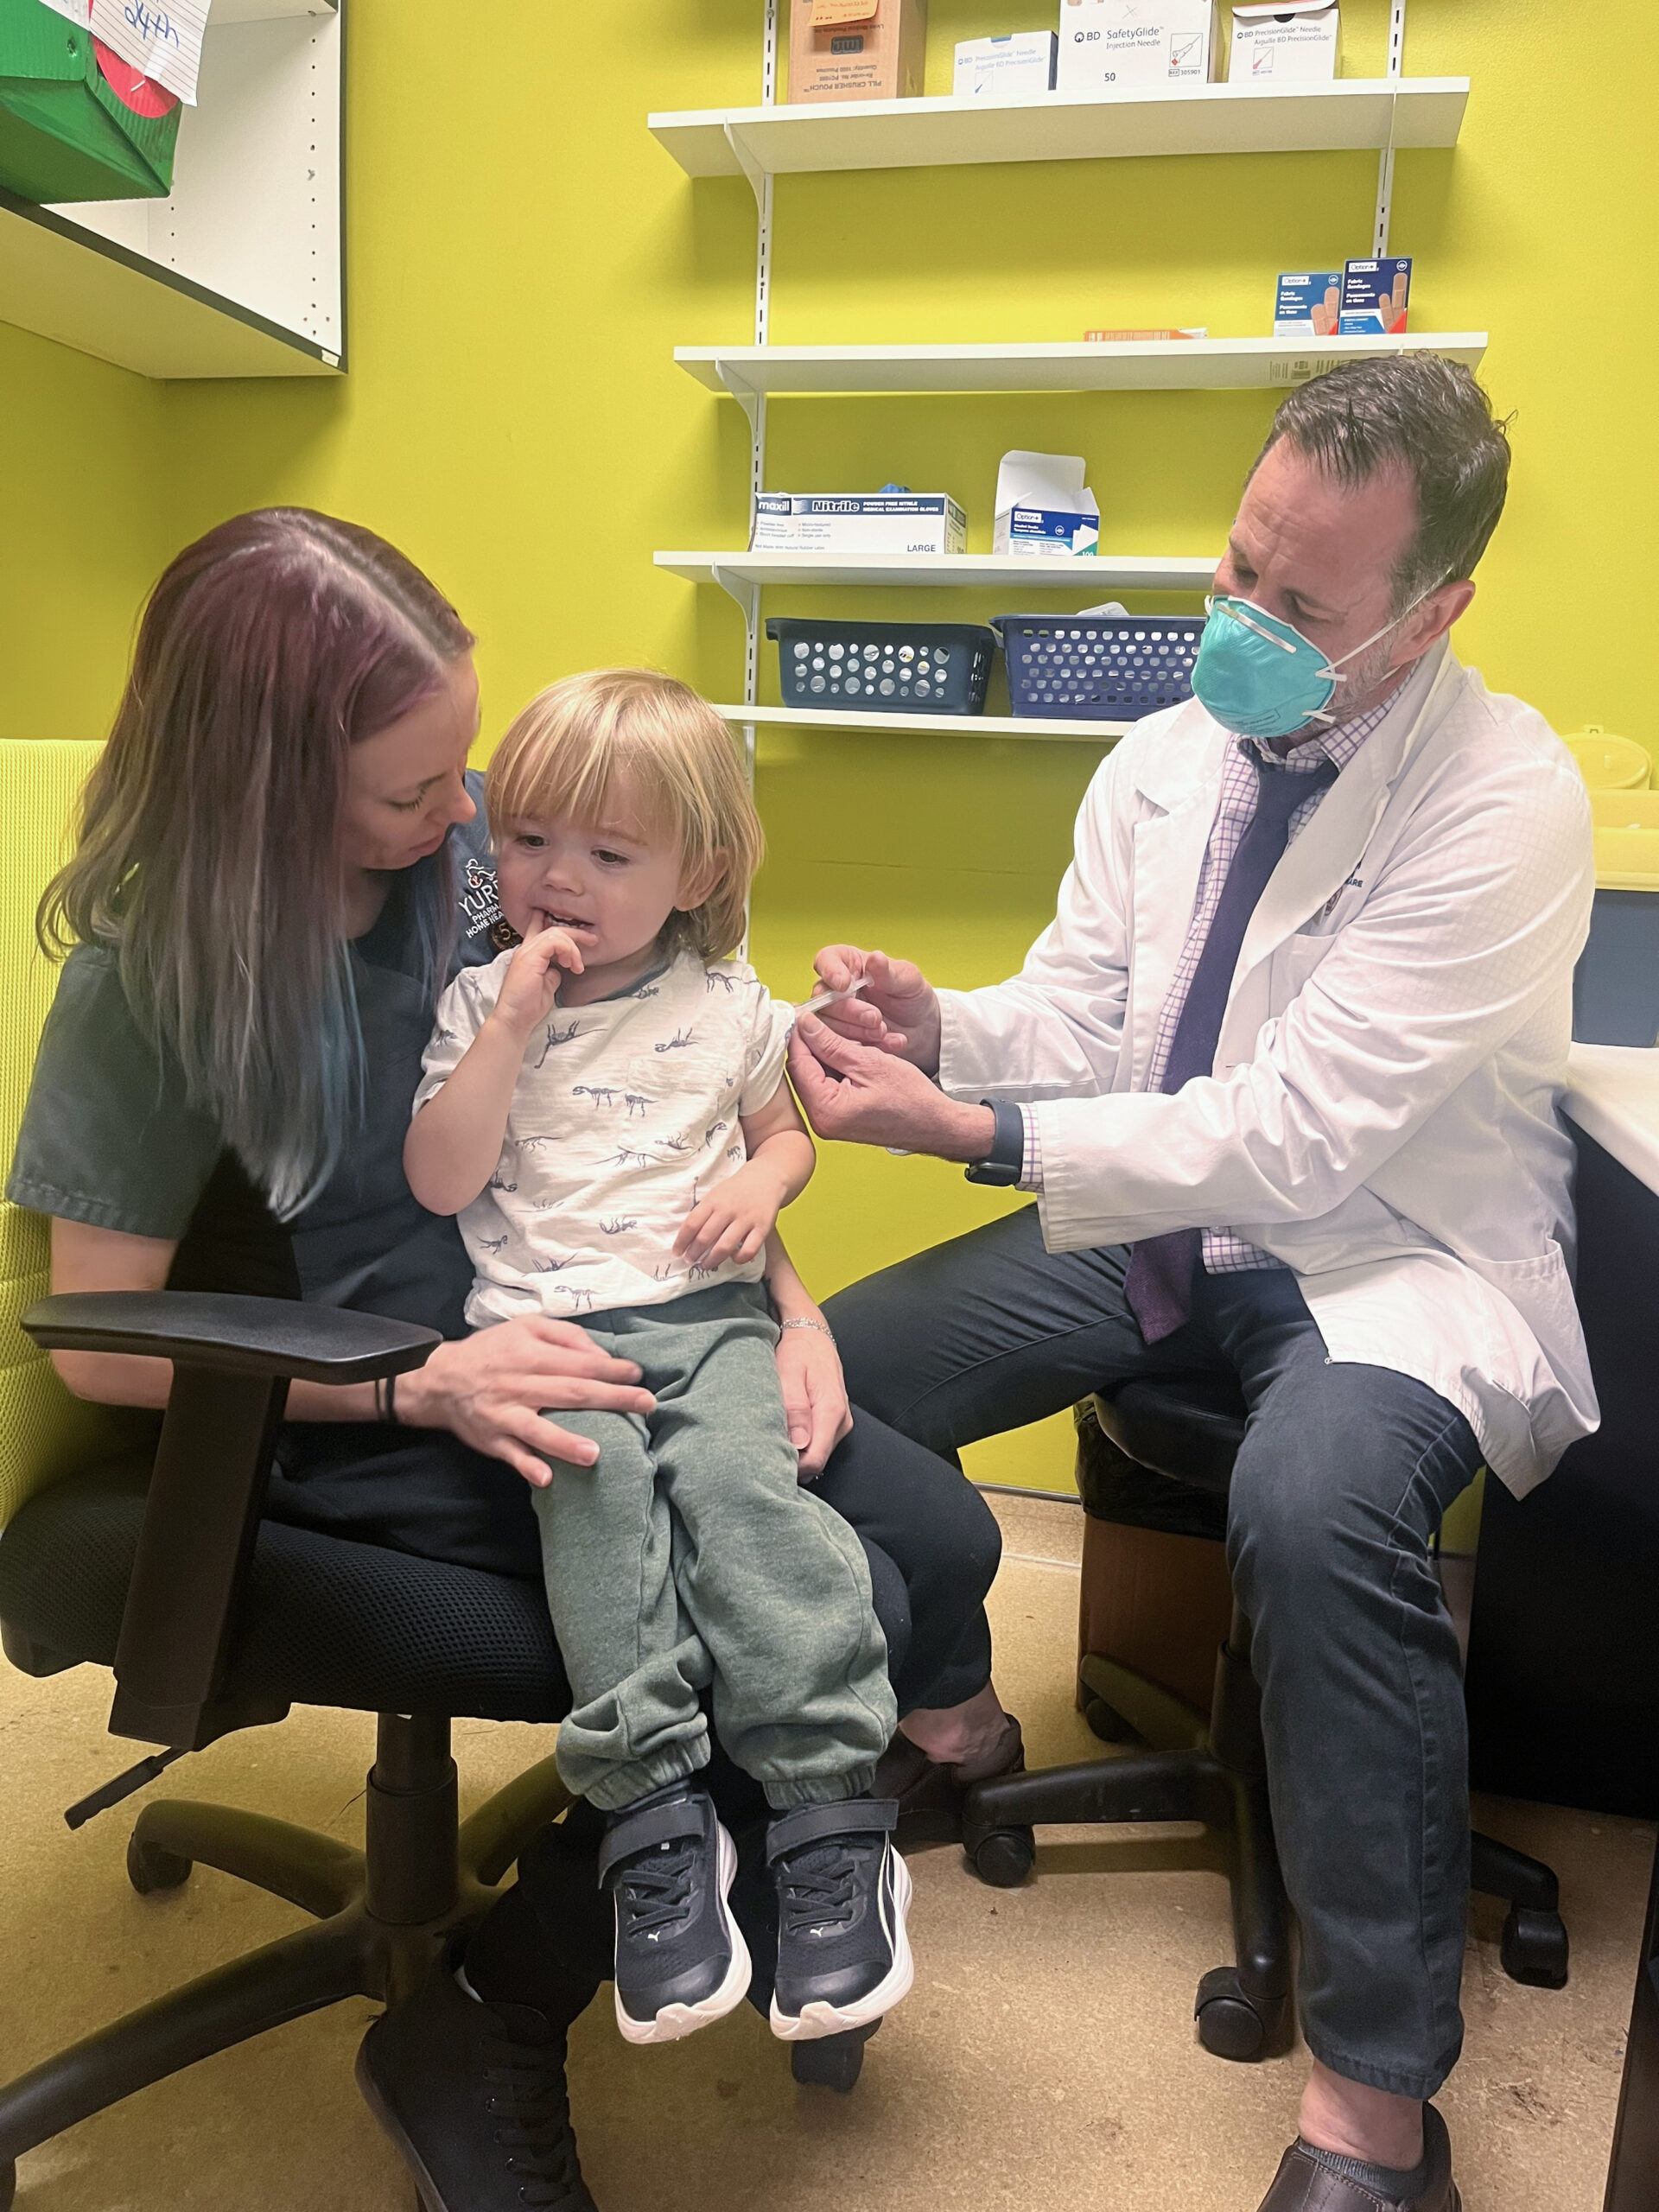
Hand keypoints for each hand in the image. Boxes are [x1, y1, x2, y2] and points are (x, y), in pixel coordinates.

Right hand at [396, 1317, 654, 1487]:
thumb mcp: (525, 1327)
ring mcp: (505, 1415)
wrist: (440, 1379)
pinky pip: (511, 1455)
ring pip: (538, 1429)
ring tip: (594, 1454)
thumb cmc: (492, 1351)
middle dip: (610, 1399)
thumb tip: (599, 1354)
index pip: (579, 1363)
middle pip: (570, 1393)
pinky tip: (546, 1478)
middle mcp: (520, 1385)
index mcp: (530, 1355)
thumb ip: (564, 1335)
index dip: (611, 1369)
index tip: (638, 1375)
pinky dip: (527, 1466)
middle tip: (645, 1404)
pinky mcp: (492, 1440)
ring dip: (566, 1442)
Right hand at [491, 924, 584, 1040]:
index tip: (579, 933)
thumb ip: (553, 972)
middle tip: (592, 941)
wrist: (515, 1020)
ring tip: (577, 965)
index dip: (556, 923)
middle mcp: (526, 950)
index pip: (538, 928)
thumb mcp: (548, 985)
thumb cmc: (528, 1007)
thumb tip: (561, 968)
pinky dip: (567, 950)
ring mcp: (526, 952)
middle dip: (576, 934)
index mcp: (529, 955)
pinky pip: (554, 942)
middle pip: (553, 929)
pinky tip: (569, 964)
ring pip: (555, 933)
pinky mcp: (529, 958)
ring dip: (573, 947)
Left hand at [674, 1162, 785, 1270]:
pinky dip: (739, 1259)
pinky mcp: (763, 1228)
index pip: (692, 1223)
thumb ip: (704, 1212)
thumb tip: (687, 1238)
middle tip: (690, 1260)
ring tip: (706, 1264)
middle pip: (705, 1237)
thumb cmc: (736, 1190)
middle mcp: (729, 1210)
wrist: (767, 1177)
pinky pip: (749, 1250)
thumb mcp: (716, 1194)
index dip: (681, 1241)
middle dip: (694, 1253)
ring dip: (711, 1260)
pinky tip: (733, 1258)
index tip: (676, 1252)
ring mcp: (746, 1219)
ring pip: (724, 1247)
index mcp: (714, 1200)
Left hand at [774, 1319, 852, 1480]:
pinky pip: (819, 1443)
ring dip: (797, 1453)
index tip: (768, 1463)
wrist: (811, 1333)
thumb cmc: (798, 1351)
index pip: (816, 1459)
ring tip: (773, 1440)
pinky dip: (802, 1444)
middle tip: (764, 1454)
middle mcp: (841, 1421)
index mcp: (831, 1411)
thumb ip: (795, 1408)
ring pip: (818, 1454)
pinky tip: (785, 1433)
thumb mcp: (789, 1373)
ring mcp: (841, 1422)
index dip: (793, 1468)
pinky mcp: (835, 1420)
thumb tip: (798, 1443)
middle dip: (793, 1463)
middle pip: (818, 1461)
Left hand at [787, 1014, 995, 1159]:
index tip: (804, 1011)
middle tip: (822, 1017)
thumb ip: (832, 1043)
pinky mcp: (839, 1119)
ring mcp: (829, 1122)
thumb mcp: (870, 1062)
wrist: (936, 1125)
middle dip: (814, 1042)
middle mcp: (821, 1121)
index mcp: (826, 1110)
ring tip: (847, 1034)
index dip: (800, 1034)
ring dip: (829, 1052)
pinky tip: (853, 1052)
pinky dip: (839, 1067)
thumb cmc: (912, 1099)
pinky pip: (829, 1085)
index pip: (798, 1064)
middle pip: (804, 1071)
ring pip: (817, 1075)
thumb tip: (805, 1024)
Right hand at [810, 945, 941, 1071]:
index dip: (830, 972)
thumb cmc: (911, 995)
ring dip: (855, 1031)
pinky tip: (889, 1042)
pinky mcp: (839, 1039)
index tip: (844, 985)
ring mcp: (834, 1015)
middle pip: (823, 998)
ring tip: (883, 1030)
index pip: (826, 960)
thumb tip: (875, 958)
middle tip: (875, 1017)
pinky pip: (840, 1046)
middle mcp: (834, 988)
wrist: (920, 1027)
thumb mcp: (907, 981)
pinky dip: (865, 1046)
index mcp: (848, 963)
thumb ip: (888, 972)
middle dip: (848, 1011)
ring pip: (827, 1025)